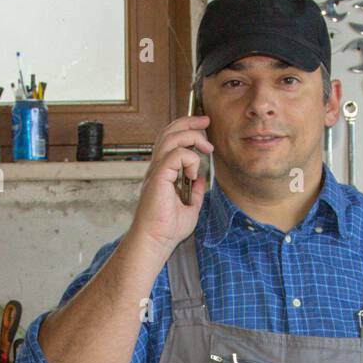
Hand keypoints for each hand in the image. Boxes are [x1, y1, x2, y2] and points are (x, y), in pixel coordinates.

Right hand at [129, 114, 212, 252]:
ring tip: (207, 147)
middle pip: (169, 132)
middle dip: (189, 122)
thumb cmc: (168, 229)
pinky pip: (174, 155)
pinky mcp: (158, 177)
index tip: (204, 127)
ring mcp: (156, 171)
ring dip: (192, 137)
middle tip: (206, 121)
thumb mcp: (190, 208)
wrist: (156, 241)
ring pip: (171, 138)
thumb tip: (202, 180)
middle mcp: (157, 168)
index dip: (186, 129)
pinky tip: (194, 174)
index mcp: (163, 173)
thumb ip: (196, 193)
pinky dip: (189, 159)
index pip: (171, 140)